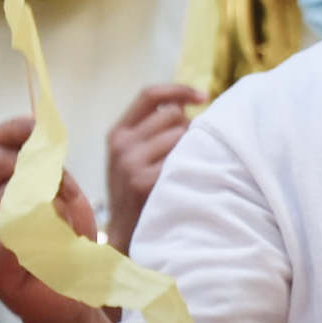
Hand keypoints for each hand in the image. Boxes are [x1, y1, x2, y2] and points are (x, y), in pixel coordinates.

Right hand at [0, 117, 100, 322]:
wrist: (70, 293)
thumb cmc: (65, 242)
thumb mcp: (63, 194)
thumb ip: (51, 166)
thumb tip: (43, 130)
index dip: (17, 131)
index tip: (44, 131)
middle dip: (37, 170)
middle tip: (63, 191)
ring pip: (9, 198)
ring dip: (49, 208)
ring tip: (63, 230)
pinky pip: (16, 235)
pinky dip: (46, 237)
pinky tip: (54, 251)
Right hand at [104, 85, 202, 254]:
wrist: (126, 233)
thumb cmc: (138, 190)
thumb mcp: (132, 155)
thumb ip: (150, 128)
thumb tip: (187, 103)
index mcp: (118, 133)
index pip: (149, 95)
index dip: (179, 89)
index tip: (203, 96)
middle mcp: (122, 145)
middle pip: (172, 113)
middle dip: (187, 126)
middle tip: (186, 149)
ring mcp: (131, 164)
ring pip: (180, 134)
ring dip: (190, 146)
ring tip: (184, 167)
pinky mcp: (145, 182)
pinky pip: (181, 158)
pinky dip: (190, 164)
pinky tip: (186, 178)